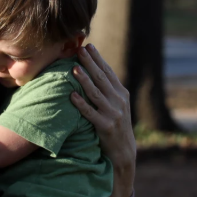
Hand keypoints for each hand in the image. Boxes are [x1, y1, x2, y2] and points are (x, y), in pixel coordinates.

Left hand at [70, 44, 135, 196]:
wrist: (124, 151)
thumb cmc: (116, 126)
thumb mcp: (117, 106)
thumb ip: (108, 91)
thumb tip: (94, 73)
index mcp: (121, 94)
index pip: (108, 72)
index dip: (98, 59)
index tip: (88, 46)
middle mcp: (119, 101)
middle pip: (102, 79)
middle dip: (90, 63)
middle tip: (79, 50)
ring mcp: (113, 114)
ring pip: (96, 94)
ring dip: (84, 80)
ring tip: (74, 68)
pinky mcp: (105, 127)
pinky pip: (90, 114)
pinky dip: (81, 104)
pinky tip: (72, 96)